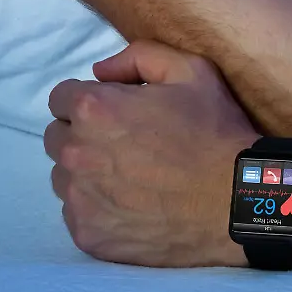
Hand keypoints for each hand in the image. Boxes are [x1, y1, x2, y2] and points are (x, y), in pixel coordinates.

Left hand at [45, 41, 257, 267]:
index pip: (60, 98)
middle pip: (57, 138)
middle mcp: (75, 153)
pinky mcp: (88, 235)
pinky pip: (77, 213)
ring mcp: (79, 199)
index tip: (117, 113)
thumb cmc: (216, 132)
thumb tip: (99, 70)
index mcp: (94, 109)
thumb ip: (138, 56)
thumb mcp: (191, 71)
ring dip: (86, 172)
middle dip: (83, 135)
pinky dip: (97, 207)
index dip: (91, 101)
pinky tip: (132, 204)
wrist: (235, 202)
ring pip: (64, 177)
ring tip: (130, 177)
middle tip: (125, 144)